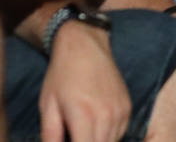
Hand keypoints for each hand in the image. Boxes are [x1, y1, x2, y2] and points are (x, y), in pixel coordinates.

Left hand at [40, 20, 130, 141]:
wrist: (85, 44)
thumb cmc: (62, 74)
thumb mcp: (48, 106)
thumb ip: (51, 136)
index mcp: (84, 116)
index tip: (70, 139)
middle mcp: (107, 116)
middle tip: (74, 133)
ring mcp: (121, 112)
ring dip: (97, 141)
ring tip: (83, 129)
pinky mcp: (128, 108)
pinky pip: (120, 133)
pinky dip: (108, 135)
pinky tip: (95, 123)